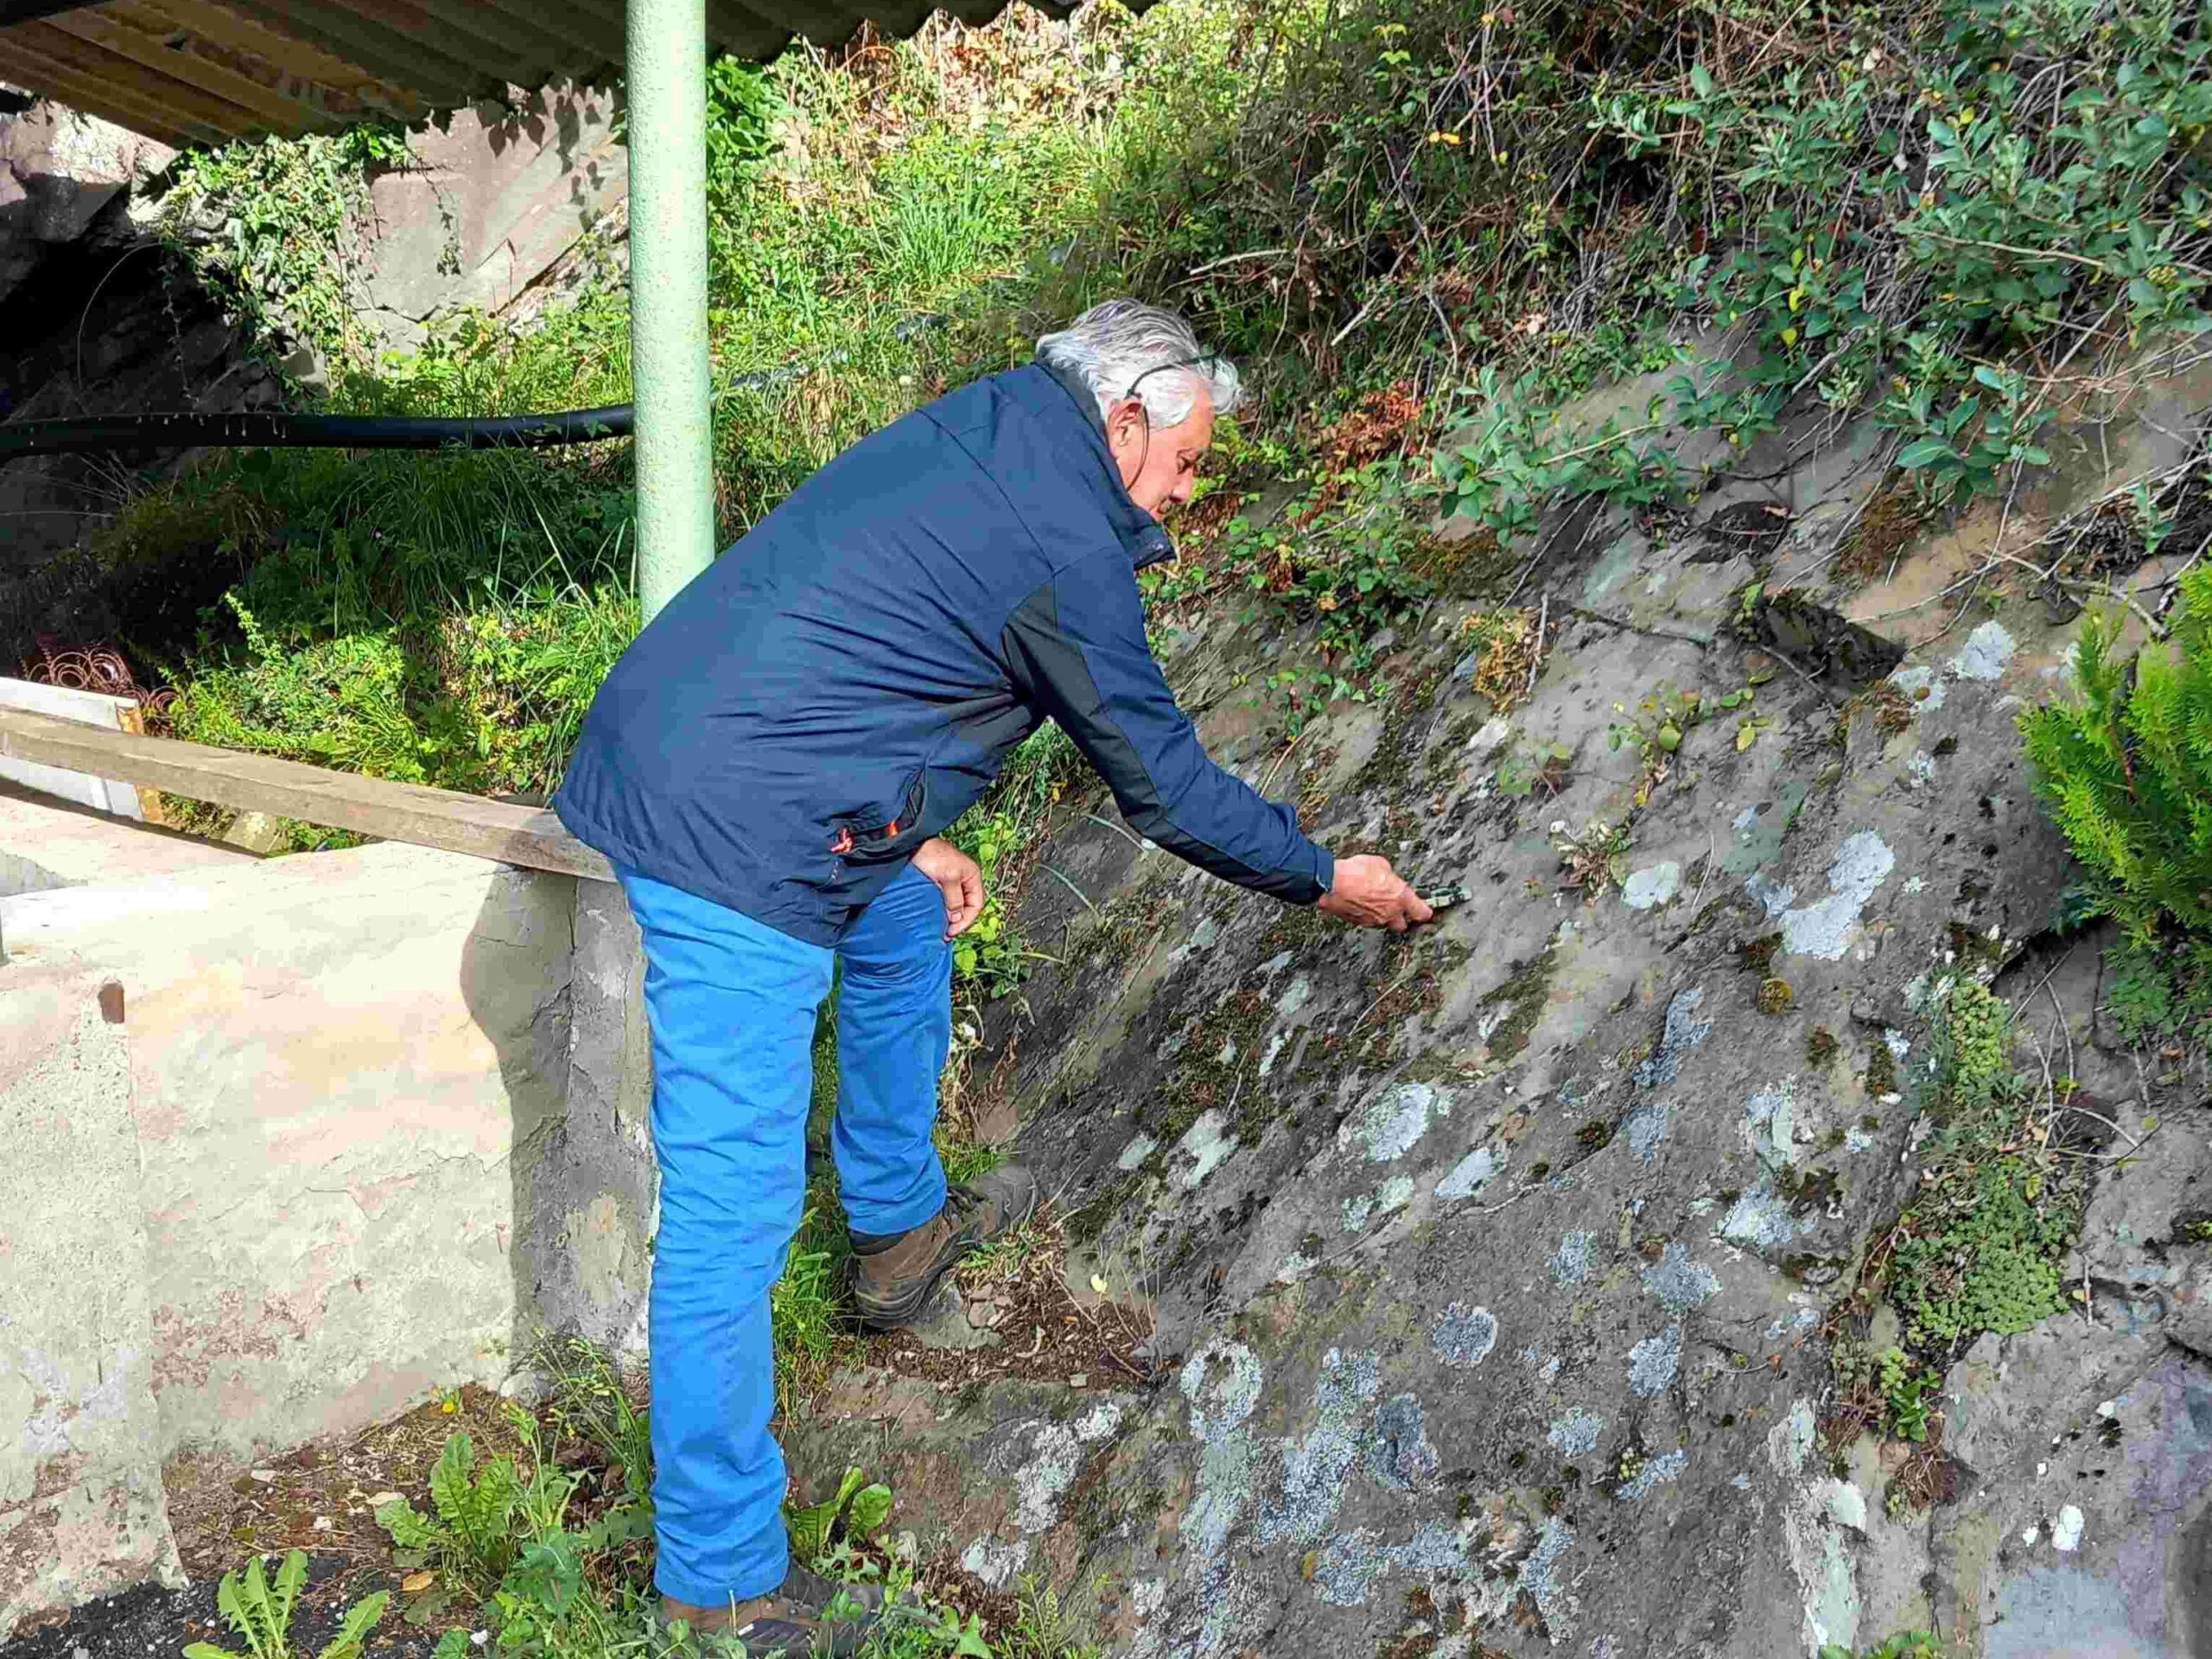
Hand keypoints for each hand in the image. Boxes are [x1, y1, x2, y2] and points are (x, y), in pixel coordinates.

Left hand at [912, 837, 985, 937]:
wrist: (910, 845)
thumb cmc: (932, 854)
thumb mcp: (948, 877)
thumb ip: (954, 899)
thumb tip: (957, 919)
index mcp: (972, 876)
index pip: (976, 904)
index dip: (966, 920)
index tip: (952, 931)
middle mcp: (964, 880)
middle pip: (966, 907)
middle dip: (958, 921)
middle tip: (945, 934)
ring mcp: (951, 882)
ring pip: (955, 906)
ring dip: (949, 918)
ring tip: (940, 929)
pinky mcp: (938, 884)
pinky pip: (944, 902)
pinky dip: (941, 911)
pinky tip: (935, 918)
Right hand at [1317, 853, 1434, 931]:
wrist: (1332, 883)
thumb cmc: (1356, 872)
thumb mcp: (1381, 864)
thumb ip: (1390, 875)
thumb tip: (1389, 878)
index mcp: (1401, 897)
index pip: (1422, 912)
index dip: (1425, 911)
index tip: (1426, 910)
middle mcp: (1390, 913)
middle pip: (1403, 925)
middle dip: (1402, 918)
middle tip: (1399, 908)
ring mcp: (1374, 920)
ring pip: (1384, 923)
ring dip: (1383, 915)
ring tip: (1375, 901)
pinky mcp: (1359, 922)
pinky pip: (1368, 921)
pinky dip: (1367, 914)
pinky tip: (1361, 902)